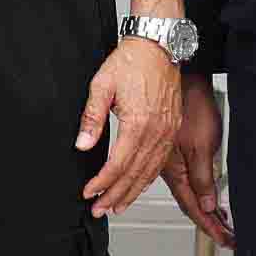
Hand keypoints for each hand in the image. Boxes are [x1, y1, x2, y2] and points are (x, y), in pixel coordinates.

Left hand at [76, 35, 179, 216]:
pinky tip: (138, 185)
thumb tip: (83, 145)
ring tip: (117, 205)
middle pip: (135, 174)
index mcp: (139, 123)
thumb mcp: (101, 86)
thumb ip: (91, 118)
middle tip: (100, 209)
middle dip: (116, 195)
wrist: (158, 46)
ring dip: (133, 192)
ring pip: (150, 172)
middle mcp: (157, 131)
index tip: (90, 193)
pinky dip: (148, 178)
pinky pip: (161, 162)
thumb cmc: (131, 61)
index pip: (118, 164)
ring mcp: (168, 132)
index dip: (103, 182)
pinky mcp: (172, 128)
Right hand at [173, 76, 231, 245]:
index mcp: (175, 171)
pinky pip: (185, 180)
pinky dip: (197, 193)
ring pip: (187, 193)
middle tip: (225, 238)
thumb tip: (207, 202)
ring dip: (203, 209)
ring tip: (218, 223)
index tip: (224, 239)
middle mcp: (170, 169)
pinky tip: (203, 195)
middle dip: (208, 223)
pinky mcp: (174, 150)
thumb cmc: (189, 104)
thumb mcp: (202, 145)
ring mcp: (171, 160)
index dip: (210, 226)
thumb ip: (203, 176)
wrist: (179, 77)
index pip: (194, 207)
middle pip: (189, 203)